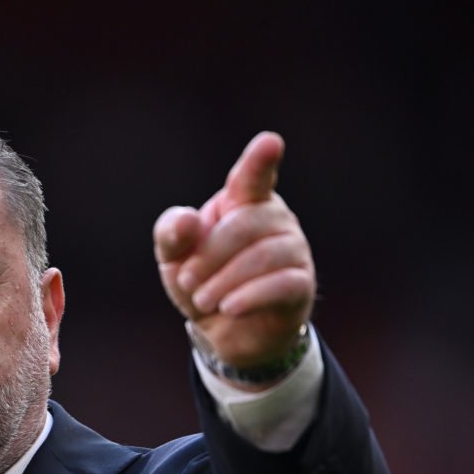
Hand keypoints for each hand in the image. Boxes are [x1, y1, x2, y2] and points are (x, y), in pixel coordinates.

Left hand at [153, 131, 314, 371]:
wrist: (224, 331)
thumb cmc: (201, 280)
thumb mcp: (174, 257)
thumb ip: (171, 233)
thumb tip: (187, 221)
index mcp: (244, 202)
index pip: (253, 177)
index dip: (260, 160)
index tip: (270, 142)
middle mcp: (275, 219)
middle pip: (246, 224)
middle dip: (210, 255)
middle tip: (187, 281)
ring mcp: (294, 250)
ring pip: (265, 255)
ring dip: (225, 281)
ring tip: (203, 300)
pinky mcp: (302, 285)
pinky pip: (282, 284)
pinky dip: (250, 296)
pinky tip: (230, 308)